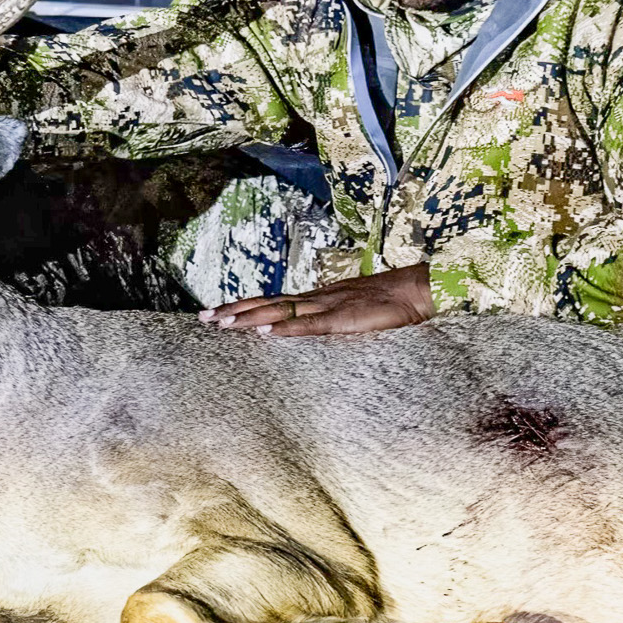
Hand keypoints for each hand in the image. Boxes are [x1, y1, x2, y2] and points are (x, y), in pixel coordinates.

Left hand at [201, 264, 435, 336]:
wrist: (419, 290)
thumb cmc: (391, 304)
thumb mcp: (355, 313)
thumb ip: (332, 321)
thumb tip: (311, 331)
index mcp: (319, 299)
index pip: (274, 301)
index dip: (245, 306)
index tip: (218, 312)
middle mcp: (317, 298)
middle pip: (267, 303)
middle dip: (234, 310)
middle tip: (203, 318)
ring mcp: (329, 306)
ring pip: (280, 311)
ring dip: (249, 317)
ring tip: (221, 324)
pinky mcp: (344, 319)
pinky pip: (309, 325)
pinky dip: (285, 328)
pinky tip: (264, 332)